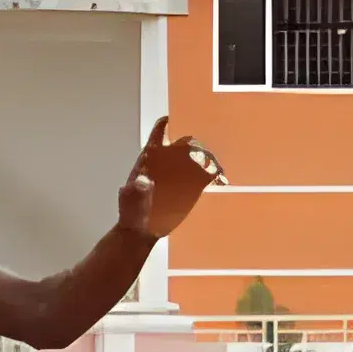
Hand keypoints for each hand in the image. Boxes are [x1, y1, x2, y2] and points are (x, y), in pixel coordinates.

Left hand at [116, 118, 220, 235]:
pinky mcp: (190, 187)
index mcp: (150, 158)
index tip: (178, 119)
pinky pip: (206, 176)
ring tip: (216, 169)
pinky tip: (221, 181)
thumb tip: (143, 181)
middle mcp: (168, 161)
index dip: (167, 124)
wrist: (141, 231)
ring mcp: (180, 173)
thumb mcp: (131, 201)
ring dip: (209, 159)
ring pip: (199, 157)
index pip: (159, 134)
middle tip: (206, 156)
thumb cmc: (132, 213)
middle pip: (186, 143)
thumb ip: (137, 191)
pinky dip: (215, 175)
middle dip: (197, 145)